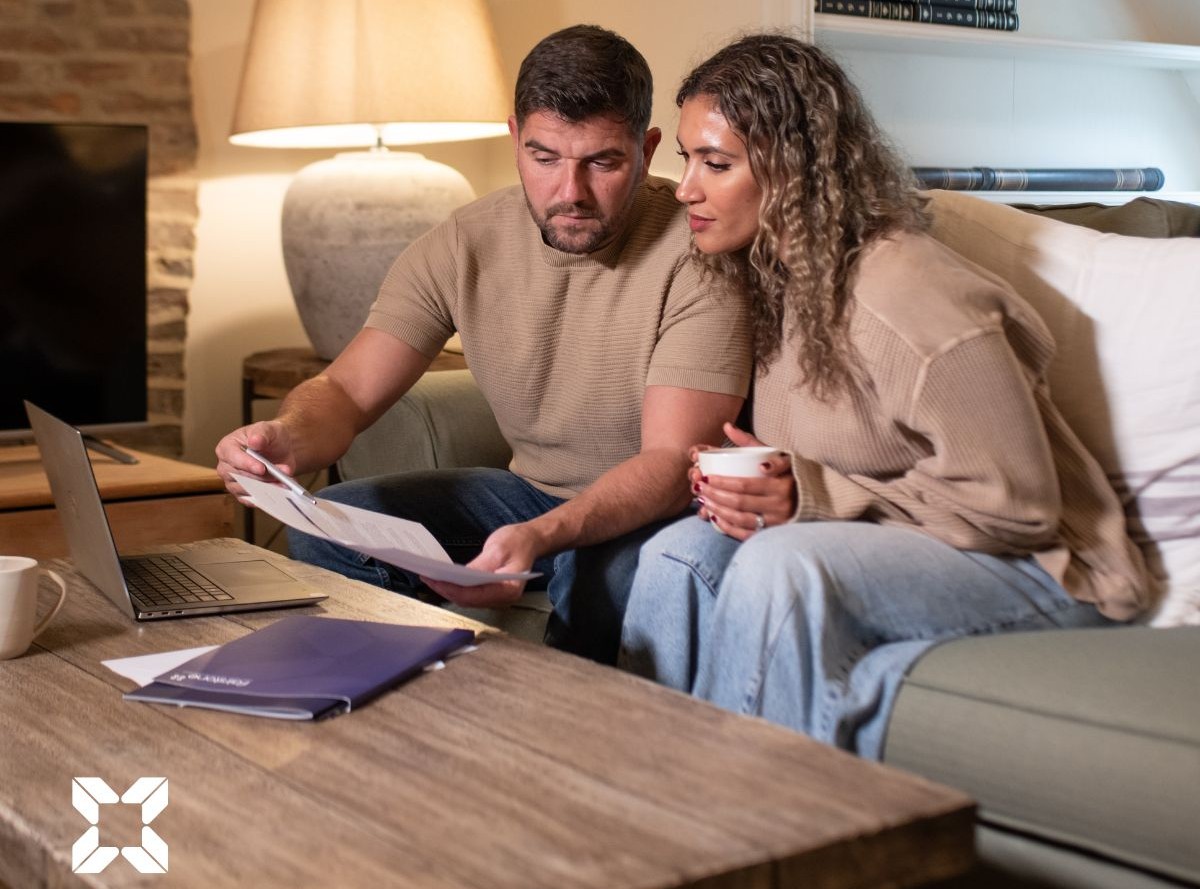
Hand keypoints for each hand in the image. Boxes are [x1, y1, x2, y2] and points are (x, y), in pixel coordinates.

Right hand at [215, 421, 295, 505]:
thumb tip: (255, 441)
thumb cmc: (269, 437)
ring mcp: (233, 482)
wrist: (280, 449)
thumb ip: (261, 433)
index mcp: (226, 447)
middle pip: (239, 477)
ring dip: (266, 489)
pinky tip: (279, 494)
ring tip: (284, 485)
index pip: (233, 458)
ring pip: (246, 490)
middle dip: (261, 478)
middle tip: (280, 477)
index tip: (261, 468)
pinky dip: (265, 498)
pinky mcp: (243, 493)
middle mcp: (226, 467)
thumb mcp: (268, 429)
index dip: (247, 464)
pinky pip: (251, 500)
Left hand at [420, 523, 540, 607]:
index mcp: (509, 589)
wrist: (530, 540)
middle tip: (426, 576)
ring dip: (447, 589)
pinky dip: (455, 587)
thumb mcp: (498, 548)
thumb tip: (460, 577)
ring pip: (467, 599)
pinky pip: (469, 594)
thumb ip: (481, 565)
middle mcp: (503, 599)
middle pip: (468, 600)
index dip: (452, 589)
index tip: (434, 579)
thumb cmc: (517, 541)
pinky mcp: (490, 593)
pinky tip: (443, 578)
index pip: (474, 595)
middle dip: (445, 589)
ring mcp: (497, 598)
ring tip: (430, 577)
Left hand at [692, 423, 794, 540]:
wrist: (816, 498)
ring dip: (718, 510)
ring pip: (740, 519)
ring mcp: (777, 522)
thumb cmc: (789, 473)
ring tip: (703, 501)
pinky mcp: (773, 533)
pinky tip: (716, 518)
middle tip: (699, 488)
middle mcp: (781, 505)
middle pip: (739, 502)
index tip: (706, 477)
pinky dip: (728, 527)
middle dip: (714, 496)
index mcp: (782, 483)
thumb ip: (750, 442)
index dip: (722, 483)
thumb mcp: (775, 454)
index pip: (744, 485)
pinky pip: (746, 534)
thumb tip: (727, 426)